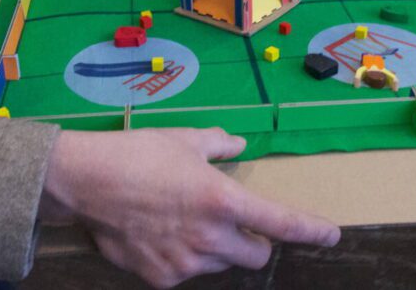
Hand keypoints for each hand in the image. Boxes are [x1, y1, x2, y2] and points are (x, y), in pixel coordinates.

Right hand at [40, 128, 340, 288]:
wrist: (85, 182)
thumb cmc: (137, 153)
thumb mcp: (184, 140)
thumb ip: (218, 144)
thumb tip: (239, 144)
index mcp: (223, 200)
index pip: (281, 224)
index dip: (311, 231)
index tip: (330, 235)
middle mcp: (210, 237)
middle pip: (256, 256)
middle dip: (253, 242)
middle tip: (233, 222)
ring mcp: (185, 263)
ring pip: (220, 265)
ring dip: (216, 249)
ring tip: (182, 221)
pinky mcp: (160, 278)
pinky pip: (186, 272)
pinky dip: (182, 257)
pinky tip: (158, 233)